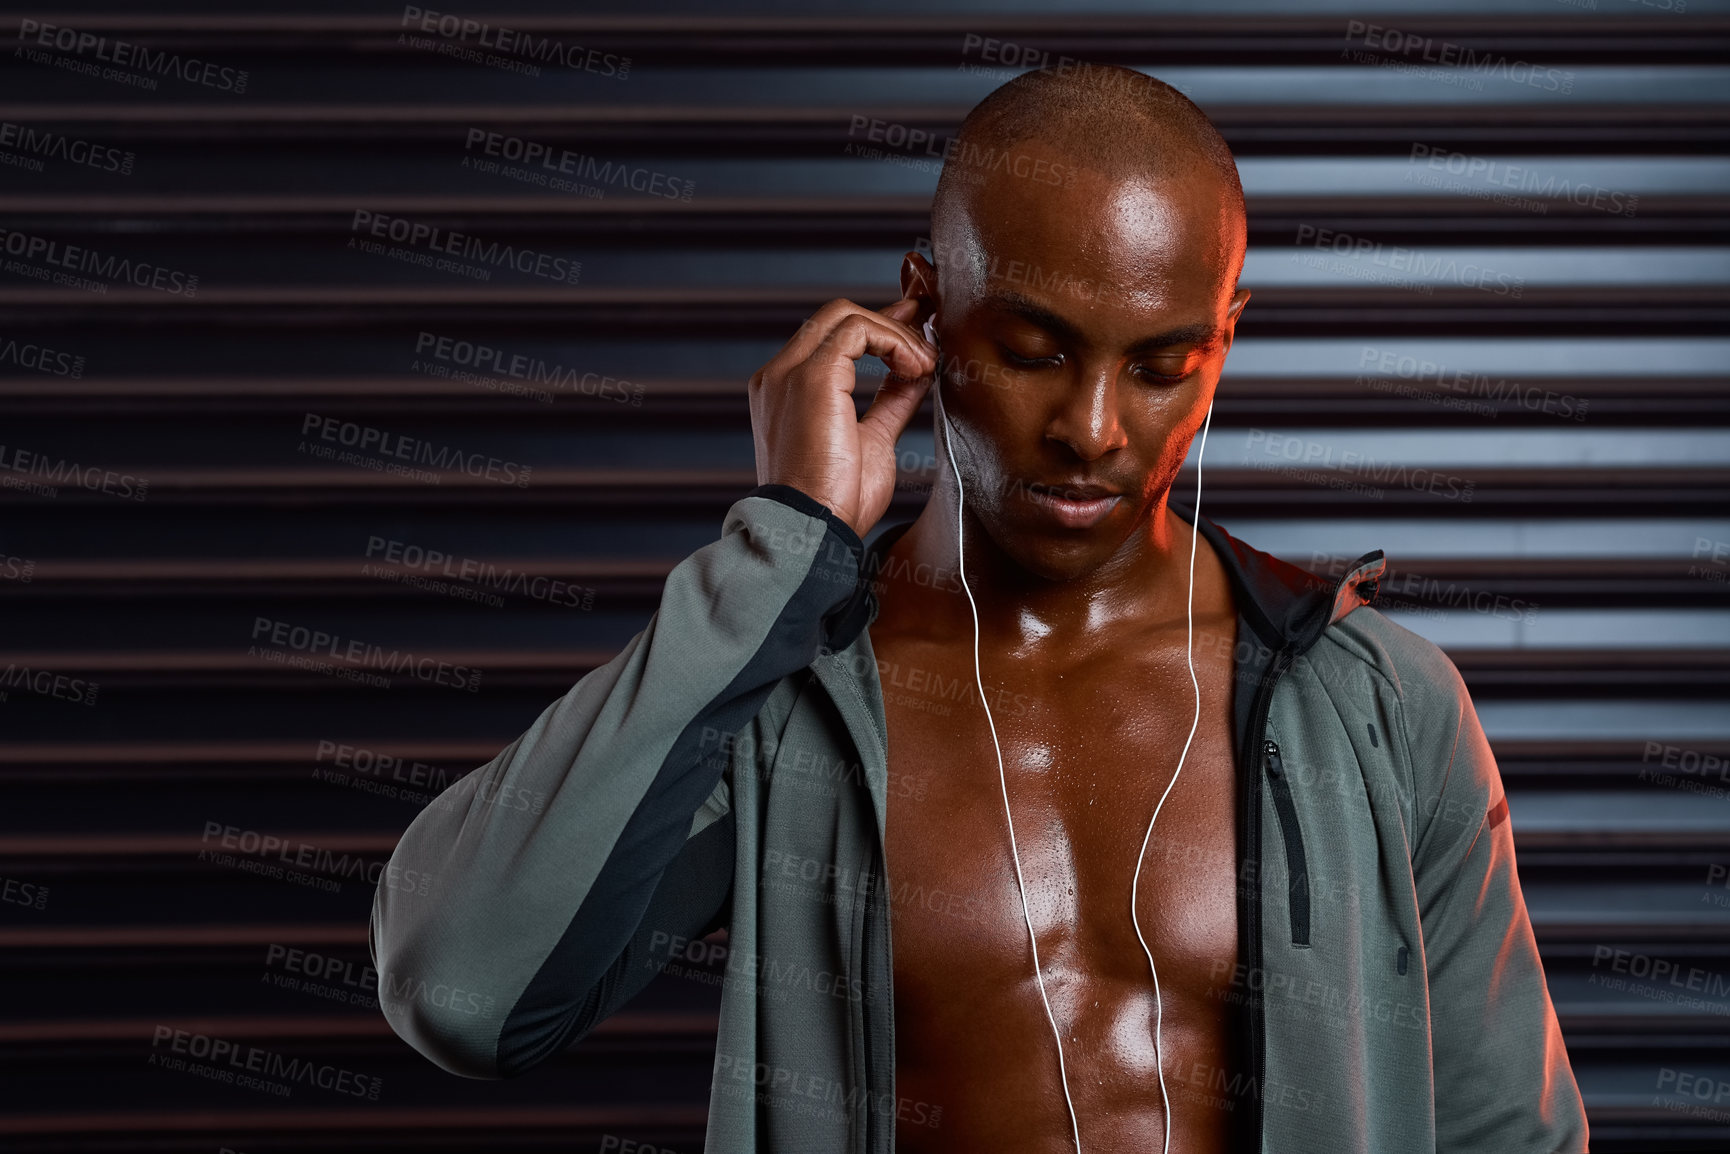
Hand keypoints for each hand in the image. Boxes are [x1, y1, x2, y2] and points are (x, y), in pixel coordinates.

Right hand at [748, 296, 936, 537]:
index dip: (876, 328)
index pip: (829, 338)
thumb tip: (915, 374)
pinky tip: (915, 368)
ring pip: (846, 316)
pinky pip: (858, 330)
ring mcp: (790, 372)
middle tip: (928, 338)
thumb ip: (889, 402)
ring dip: (896, 335)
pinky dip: (895, 342)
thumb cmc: (836, 502)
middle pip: (835, 317)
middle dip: (888, 319)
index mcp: (785, 392)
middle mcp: (779, 376)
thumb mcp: (871, 439)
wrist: (814, 529)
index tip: (914, 331)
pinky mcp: (813, 376)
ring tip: (925, 365)